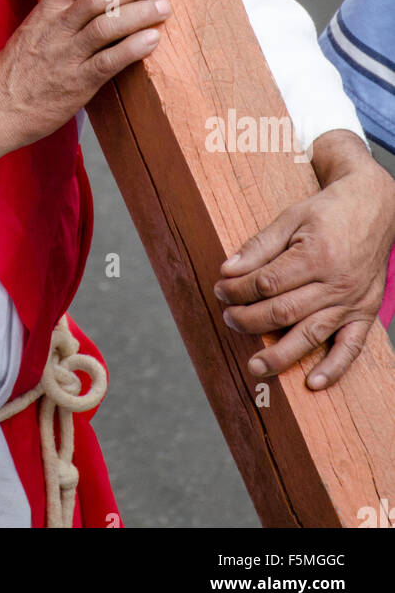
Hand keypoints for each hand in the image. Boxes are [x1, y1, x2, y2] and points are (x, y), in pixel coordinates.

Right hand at [0, 0, 169, 151]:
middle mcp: (57, 29)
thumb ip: (59, 22)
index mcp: (44, 14)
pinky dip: (133, 48)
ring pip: (108, 25)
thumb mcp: (31, 37)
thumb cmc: (13, 76)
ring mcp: (67, 55)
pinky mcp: (77, 83)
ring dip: (140, 14)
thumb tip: (90, 9)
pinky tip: (152, 41)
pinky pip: (109, 61)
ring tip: (163, 8)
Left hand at [214, 137, 394, 388]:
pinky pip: (351, 348)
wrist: (372, 208)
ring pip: (311, 334)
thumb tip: (228, 270)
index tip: (221, 290)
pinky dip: (334, 368)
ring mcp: (351, 302)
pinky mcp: (365, 314)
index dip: (239, 290)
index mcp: (315, 256)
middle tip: (228, 319)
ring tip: (255, 367)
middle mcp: (335, 284)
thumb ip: (259, 246)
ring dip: (281, 355)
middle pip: (284, 311)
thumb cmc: (328, 212)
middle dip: (250, 320)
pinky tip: (313, 383)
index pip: (267, 283)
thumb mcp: (290, 218)